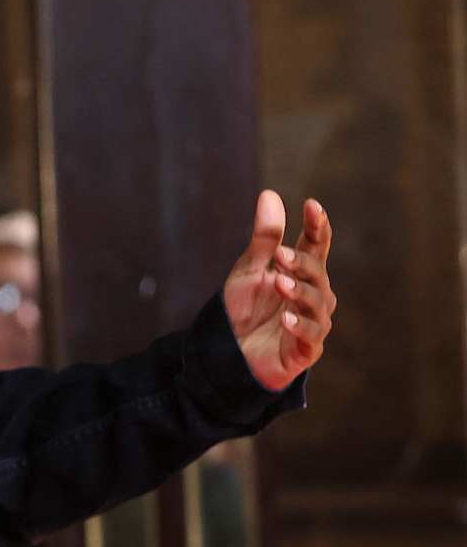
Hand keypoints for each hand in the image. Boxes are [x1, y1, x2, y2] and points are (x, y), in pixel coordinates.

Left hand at [223, 190, 335, 392]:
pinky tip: (286, 318)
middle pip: (318, 272)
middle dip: (302, 262)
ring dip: (299, 291)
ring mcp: (313, 322)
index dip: (317, 225)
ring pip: (317, 302)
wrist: (228, 352)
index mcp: (302, 272)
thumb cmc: (245, 309)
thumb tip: (269, 194)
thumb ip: (264, 237)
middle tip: (280, 254)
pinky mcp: (306, 350)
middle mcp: (314, 295)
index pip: (316, 245)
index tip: (311, 205)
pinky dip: (300, 326)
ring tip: (279, 282)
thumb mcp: (250, 269)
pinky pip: (310, 336)